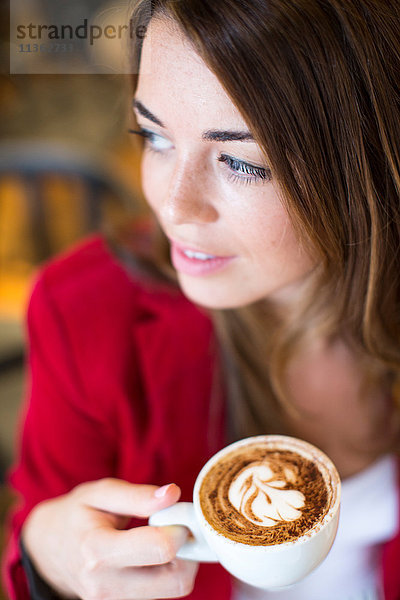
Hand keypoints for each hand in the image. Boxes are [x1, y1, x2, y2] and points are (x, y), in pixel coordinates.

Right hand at [22, 479, 197, 598]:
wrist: (48, 548)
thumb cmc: (77, 515)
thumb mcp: (100, 493)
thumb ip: (138, 495)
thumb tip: (173, 495)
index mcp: (98, 550)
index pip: (161, 549)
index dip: (178, 527)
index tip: (173, 513)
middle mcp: (106, 586)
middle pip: (177, 581)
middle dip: (187, 551)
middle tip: (174, 527)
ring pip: (173, 590)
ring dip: (178, 562)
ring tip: (159, 539)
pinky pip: (160, 594)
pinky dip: (166, 573)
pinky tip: (151, 555)